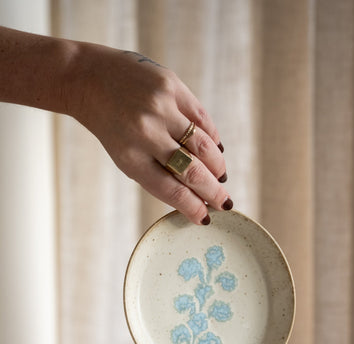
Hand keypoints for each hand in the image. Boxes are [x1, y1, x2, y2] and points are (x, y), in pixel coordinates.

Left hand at [66, 45, 231, 224]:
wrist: (89, 78)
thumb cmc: (111, 125)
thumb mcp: (124, 156)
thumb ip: (155, 173)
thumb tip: (192, 194)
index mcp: (131, 158)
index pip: (171, 190)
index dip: (192, 207)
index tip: (206, 217)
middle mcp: (146, 133)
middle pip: (192, 171)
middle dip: (214, 192)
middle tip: (225, 203)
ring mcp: (161, 108)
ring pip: (204, 146)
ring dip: (217, 166)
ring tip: (221, 177)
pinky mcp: (171, 85)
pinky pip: (202, 118)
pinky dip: (212, 137)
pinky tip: (215, 150)